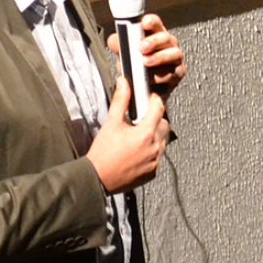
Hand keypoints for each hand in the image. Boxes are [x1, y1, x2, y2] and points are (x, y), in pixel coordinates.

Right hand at [87, 77, 169, 191]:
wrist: (98, 178)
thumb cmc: (103, 153)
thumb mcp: (111, 123)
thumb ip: (120, 101)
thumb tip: (124, 84)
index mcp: (145, 134)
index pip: (159, 109)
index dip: (154, 101)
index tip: (149, 99)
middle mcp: (154, 148)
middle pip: (164, 125)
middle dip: (155, 118)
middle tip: (142, 118)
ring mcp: (154, 162)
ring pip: (162, 141)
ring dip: (154, 135)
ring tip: (137, 135)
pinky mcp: (152, 172)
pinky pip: (157, 157)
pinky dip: (151, 151)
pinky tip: (137, 150)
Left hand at [106, 13, 186, 96]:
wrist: (145, 88)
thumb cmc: (137, 66)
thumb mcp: (125, 55)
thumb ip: (119, 46)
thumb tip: (113, 40)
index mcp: (155, 34)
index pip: (155, 23)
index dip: (151, 21)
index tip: (144, 23)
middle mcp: (167, 44)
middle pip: (165, 37)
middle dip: (153, 41)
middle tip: (142, 47)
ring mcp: (175, 58)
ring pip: (173, 54)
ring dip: (160, 58)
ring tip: (146, 62)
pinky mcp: (178, 73)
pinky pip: (173, 73)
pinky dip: (162, 76)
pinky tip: (153, 77)